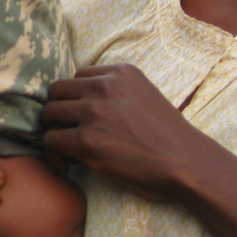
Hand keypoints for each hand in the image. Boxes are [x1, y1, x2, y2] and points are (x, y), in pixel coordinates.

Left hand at [41, 65, 207, 201]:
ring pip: (49, 114)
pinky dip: (54, 155)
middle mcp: (104, 85)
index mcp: (121, 72)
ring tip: (68, 152)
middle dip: (60, 114)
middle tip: (69, 135)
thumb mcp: (144, 95)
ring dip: (55, 133)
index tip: (82, 120)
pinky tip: (68, 165)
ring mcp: (94, 111)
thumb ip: (117, 92)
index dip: (75, 101)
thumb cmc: (169, 137)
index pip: (78, 78)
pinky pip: (51, 141)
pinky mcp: (88, 140)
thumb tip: (83, 104)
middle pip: (57, 92)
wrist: (187, 163)